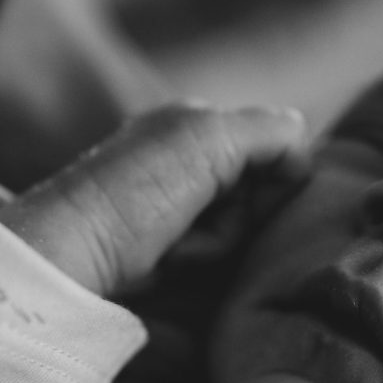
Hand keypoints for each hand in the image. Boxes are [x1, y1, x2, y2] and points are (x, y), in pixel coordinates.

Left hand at [0, 103, 308, 296]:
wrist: (78, 249)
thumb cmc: (139, 188)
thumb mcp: (208, 140)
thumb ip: (268, 133)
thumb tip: (304, 151)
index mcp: (201, 124)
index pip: (280, 150)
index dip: (274, 179)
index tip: (240, 193)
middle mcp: (195, 158)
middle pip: (264, 194)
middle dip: (241, 215)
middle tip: (201, 220)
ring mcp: (184, 202)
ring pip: (243, 227)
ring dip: (217, 240)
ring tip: (177, 243)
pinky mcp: (173, 239)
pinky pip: (216, 250)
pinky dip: (200, 257)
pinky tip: (170, 257)